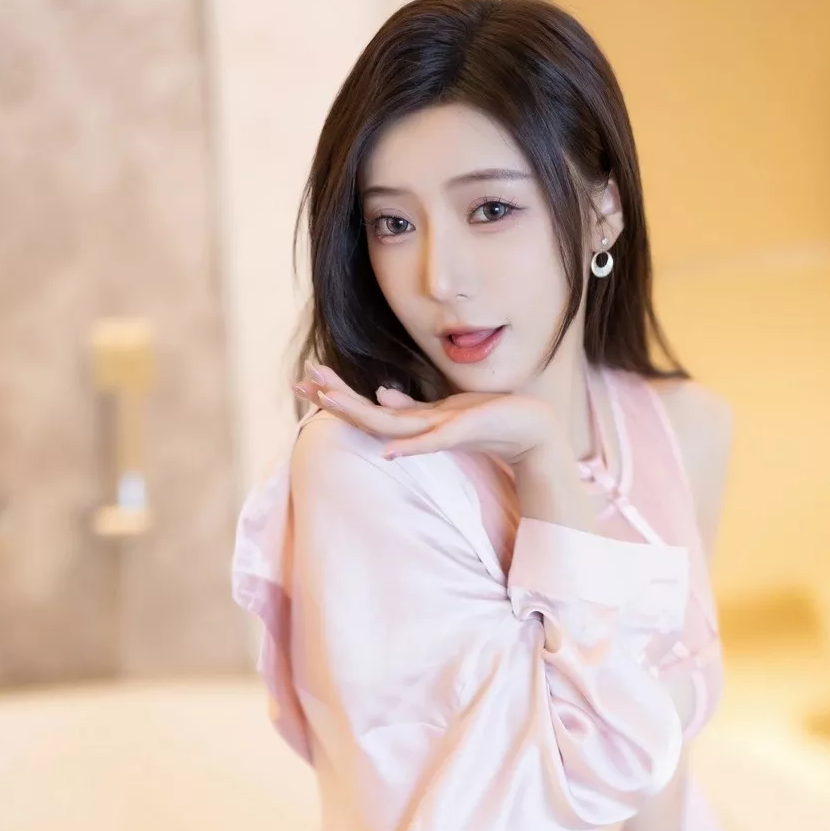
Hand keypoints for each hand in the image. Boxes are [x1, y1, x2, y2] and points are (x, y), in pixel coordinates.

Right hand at [293, 362, 560, 466]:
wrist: (530, 433)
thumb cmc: (490, 420)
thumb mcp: (446, 409)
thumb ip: (410, 407)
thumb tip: (381, 394)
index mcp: (416, 422)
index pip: (367, 408)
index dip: (337, 394)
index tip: (306, 379)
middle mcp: (420, 430)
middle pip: (367, 416)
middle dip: (333, 399)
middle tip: (299, 384)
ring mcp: (437, 433)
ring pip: (388, 426)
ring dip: (357, 414)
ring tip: (327, 400)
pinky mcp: (459, 435)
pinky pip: (429, 443)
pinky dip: (408, 447)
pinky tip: (388, 451)